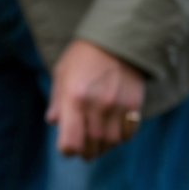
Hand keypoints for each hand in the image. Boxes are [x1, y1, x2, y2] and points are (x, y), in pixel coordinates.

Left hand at [46, 40, 144, 160]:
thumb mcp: (62, 74)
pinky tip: (113, 131)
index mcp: (74, 99)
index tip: (68, 146)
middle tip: (83, 149)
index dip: (67, 150)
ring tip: (98, 141)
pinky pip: (128, 133)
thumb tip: (54, 122)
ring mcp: (118, 106)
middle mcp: (97, 106)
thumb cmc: (84, 56)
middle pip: (91, 146)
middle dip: (85, 152)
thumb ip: (57, 101)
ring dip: (103, 147)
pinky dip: (120, 138)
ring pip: (110, 143)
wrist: (120, 38)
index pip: (70, 143)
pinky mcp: (134, 104)